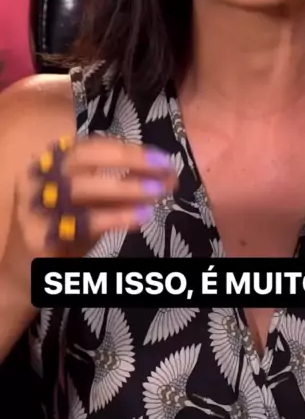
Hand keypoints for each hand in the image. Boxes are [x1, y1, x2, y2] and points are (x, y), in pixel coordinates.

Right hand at [3, 137, 177, 288]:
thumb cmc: (64, 229)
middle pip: (84, 157)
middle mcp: (38, 177)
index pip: (93, 145)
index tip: (161, 159)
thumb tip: (163, 173)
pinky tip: (141, 216)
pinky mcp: (39, 236)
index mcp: (51, 162)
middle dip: (129, 160)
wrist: (26, 273)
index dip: (129, 149)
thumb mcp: (93, 203)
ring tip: (157, 192)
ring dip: (125, 187)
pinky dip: (115, 217)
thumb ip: (121, 184)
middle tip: (163, 170)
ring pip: (81, 188)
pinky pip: (81, 222)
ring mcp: (34, 206)